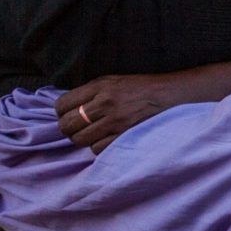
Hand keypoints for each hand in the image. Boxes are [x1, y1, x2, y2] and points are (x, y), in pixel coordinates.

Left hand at [54, 72, 219, 152]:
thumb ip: (89, 93)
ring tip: (93, 134)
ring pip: (80, 140)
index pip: (62, 105)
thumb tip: (67, 108)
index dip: (61, 113)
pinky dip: (99, 147)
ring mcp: (115, 121)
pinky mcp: (124, 136)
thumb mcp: (112, 81)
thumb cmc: (139, 88)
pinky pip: (97, 149)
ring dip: (84, 139)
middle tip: (77, 128)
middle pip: (67, 125)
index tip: (68, 115)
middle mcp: (104, 103)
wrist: (169, 95)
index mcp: (99, 86)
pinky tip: (106, 140)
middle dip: (68, 129)